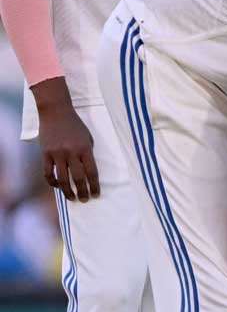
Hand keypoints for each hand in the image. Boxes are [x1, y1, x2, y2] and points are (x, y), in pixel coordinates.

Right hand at [32, 78, 99, 201]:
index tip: (96, 195)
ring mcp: (57, 153)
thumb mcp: (88, 138)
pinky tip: (57, 186)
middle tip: (85, 199)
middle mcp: (71, 152)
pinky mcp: (45, 153)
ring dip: (68, 191)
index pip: (92, 173)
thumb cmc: (75, 126)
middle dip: (83, 191)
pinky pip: (48, 173)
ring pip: (62, 178)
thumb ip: (88, 154)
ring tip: (72, 198)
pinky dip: (52, 182)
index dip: (94, 186)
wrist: (56, 112)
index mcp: (85, 149)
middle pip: (78, 178)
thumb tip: (88, 173)